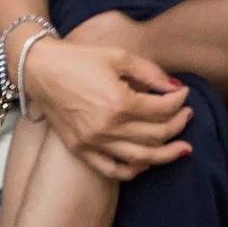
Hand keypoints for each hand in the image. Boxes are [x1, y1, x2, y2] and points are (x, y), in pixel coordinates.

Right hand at [22, 34, 192, 181]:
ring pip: (140, 158)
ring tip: (182, 149)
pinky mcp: (81, 150)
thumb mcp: (118, 56)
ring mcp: (93, 143)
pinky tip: (146, 163)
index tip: (184, 93)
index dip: (179, 100)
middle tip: (187, 116)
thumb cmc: (79, 59)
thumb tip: (174, 87)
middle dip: (178, 125)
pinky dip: (133, 170)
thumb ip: (149, 72)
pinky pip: (112, 170)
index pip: (162, 109)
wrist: (39, 70)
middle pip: (156, 135)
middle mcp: (108, 128)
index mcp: (119, 102)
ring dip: (166, 155)